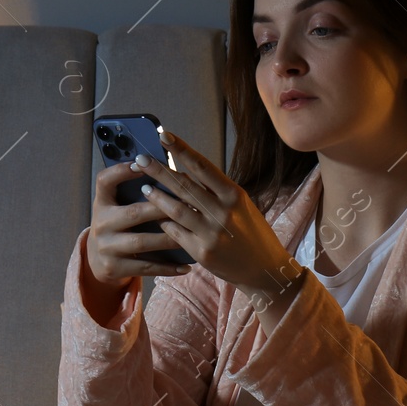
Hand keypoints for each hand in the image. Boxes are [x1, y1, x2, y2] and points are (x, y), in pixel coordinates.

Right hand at [86, 157, 196, 286]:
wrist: (98, 260)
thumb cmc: (119, 224)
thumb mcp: (118, 206)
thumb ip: (136, 192)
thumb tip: (174, 173)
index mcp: (102, 202)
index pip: (105, 181)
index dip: (121, 171)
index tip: (142, 163)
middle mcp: (100, 223)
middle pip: (133, 213)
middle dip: (162, 208)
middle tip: (189, 204)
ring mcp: (106, 247)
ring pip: (142, 242)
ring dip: (169, 238)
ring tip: (192, 234)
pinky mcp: (113, 268)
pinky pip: (146, 267)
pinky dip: (168, 267)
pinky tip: (187, 266)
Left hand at [133, 129, 301, 297]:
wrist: (265, 269)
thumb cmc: (252, 232)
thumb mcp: (241, 206)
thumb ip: (216, 191)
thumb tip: (184, 171)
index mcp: (234, 195)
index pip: (203, 166)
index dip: (181, 149)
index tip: (164, 136)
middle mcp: (223, 212)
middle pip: (184, 185)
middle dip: (159, 170)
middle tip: (140, 159)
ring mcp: (211, 233)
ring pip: (175, 209)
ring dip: (157, 197)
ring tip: (145, 187)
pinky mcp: (201, 252)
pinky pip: (175, 233)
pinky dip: (164, 223)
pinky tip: (157, 216)